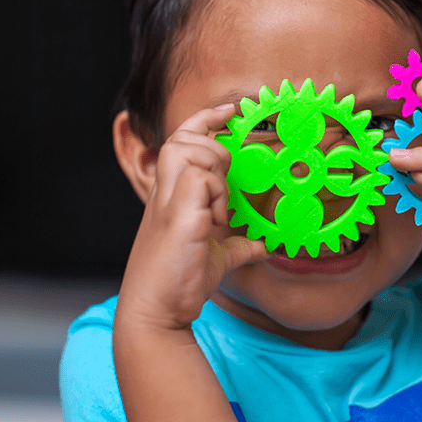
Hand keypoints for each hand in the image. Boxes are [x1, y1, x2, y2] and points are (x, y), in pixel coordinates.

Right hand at [117, 105, 267, 328]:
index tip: (229, 110)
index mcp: (171, 194)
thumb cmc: (181, 280)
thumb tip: (263, 245)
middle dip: (213, 151)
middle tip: (225, 191)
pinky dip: (217, 196)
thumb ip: (239, 245)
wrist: (158, 310)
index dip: (204, 119)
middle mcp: (165, 191)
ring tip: (218, 211)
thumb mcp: (219, 256)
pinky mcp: (177, 213)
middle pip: (182, 137)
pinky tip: (216, 221)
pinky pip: (201, 177)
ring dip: (215, 174)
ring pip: (189, 150)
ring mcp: (168, 199)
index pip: (181, 139)